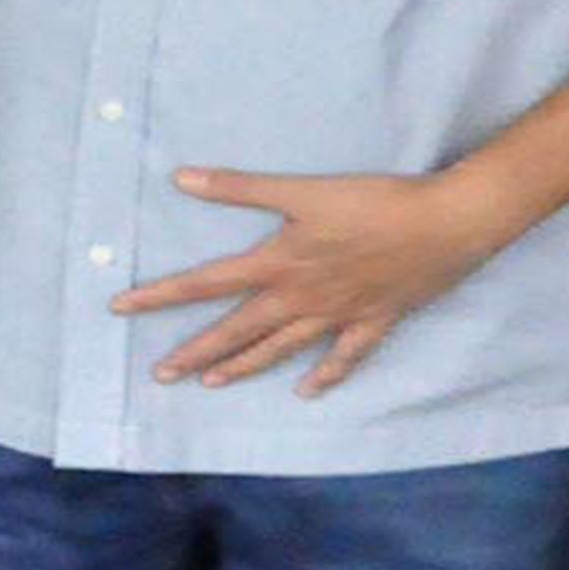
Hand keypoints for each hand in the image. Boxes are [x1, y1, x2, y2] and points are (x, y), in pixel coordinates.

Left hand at [116, 167, 514, 393]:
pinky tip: (306, 392)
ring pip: (281, 348)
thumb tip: (181, 177)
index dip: (160, 295)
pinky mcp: (375, 320)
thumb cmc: (375, 201)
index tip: (120, 308)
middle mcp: (300, 297)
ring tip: (212, 384)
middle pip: (237, 329)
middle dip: (196, 351)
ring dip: (245, 366)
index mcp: (278, 264)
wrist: (448, 222)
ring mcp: (337, 314)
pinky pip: (345, 356)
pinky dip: (326, 375)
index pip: (204, 283)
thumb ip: (239, 187)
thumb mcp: (302, 190)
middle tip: (160, 374)